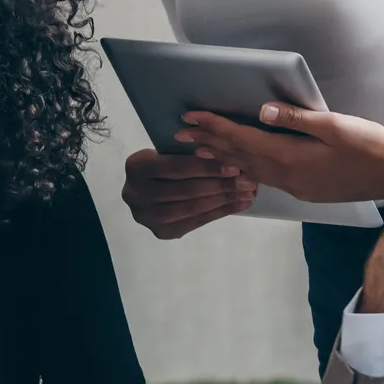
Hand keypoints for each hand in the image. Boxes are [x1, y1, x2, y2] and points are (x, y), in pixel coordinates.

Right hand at [121, 148, 254, 238]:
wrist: (145, 188)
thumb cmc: (163, 162)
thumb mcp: (168, 151)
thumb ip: (189, 154)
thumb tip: (225, 158)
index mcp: (136, 166)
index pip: (177, 168)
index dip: (207, 168)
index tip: (235, 167)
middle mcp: (135, 194)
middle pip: (186, 190)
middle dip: (221, 186)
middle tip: (248, 182)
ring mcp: (146, 216)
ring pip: (192, 208)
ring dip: (223, 201)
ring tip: (247, 194)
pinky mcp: (160, 232)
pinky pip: (194, 222)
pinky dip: (219, 213)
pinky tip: (237, 205)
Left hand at [177, 105, 383, 203]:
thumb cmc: (369, 144)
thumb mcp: (335, 125)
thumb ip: (297, 118)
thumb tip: (262, 111)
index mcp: (291, 158)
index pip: (243, 140)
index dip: (215, 126)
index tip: (191, 117)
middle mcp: (287, 176)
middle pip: (239, 157)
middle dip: (209, 143)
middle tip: (179, 133)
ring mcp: (296, 186)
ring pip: (249, 170)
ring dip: (222, 158)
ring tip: (197, 150)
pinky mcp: (305, 189)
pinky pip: (264, 178)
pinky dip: (244, 169)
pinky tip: (236, 168)